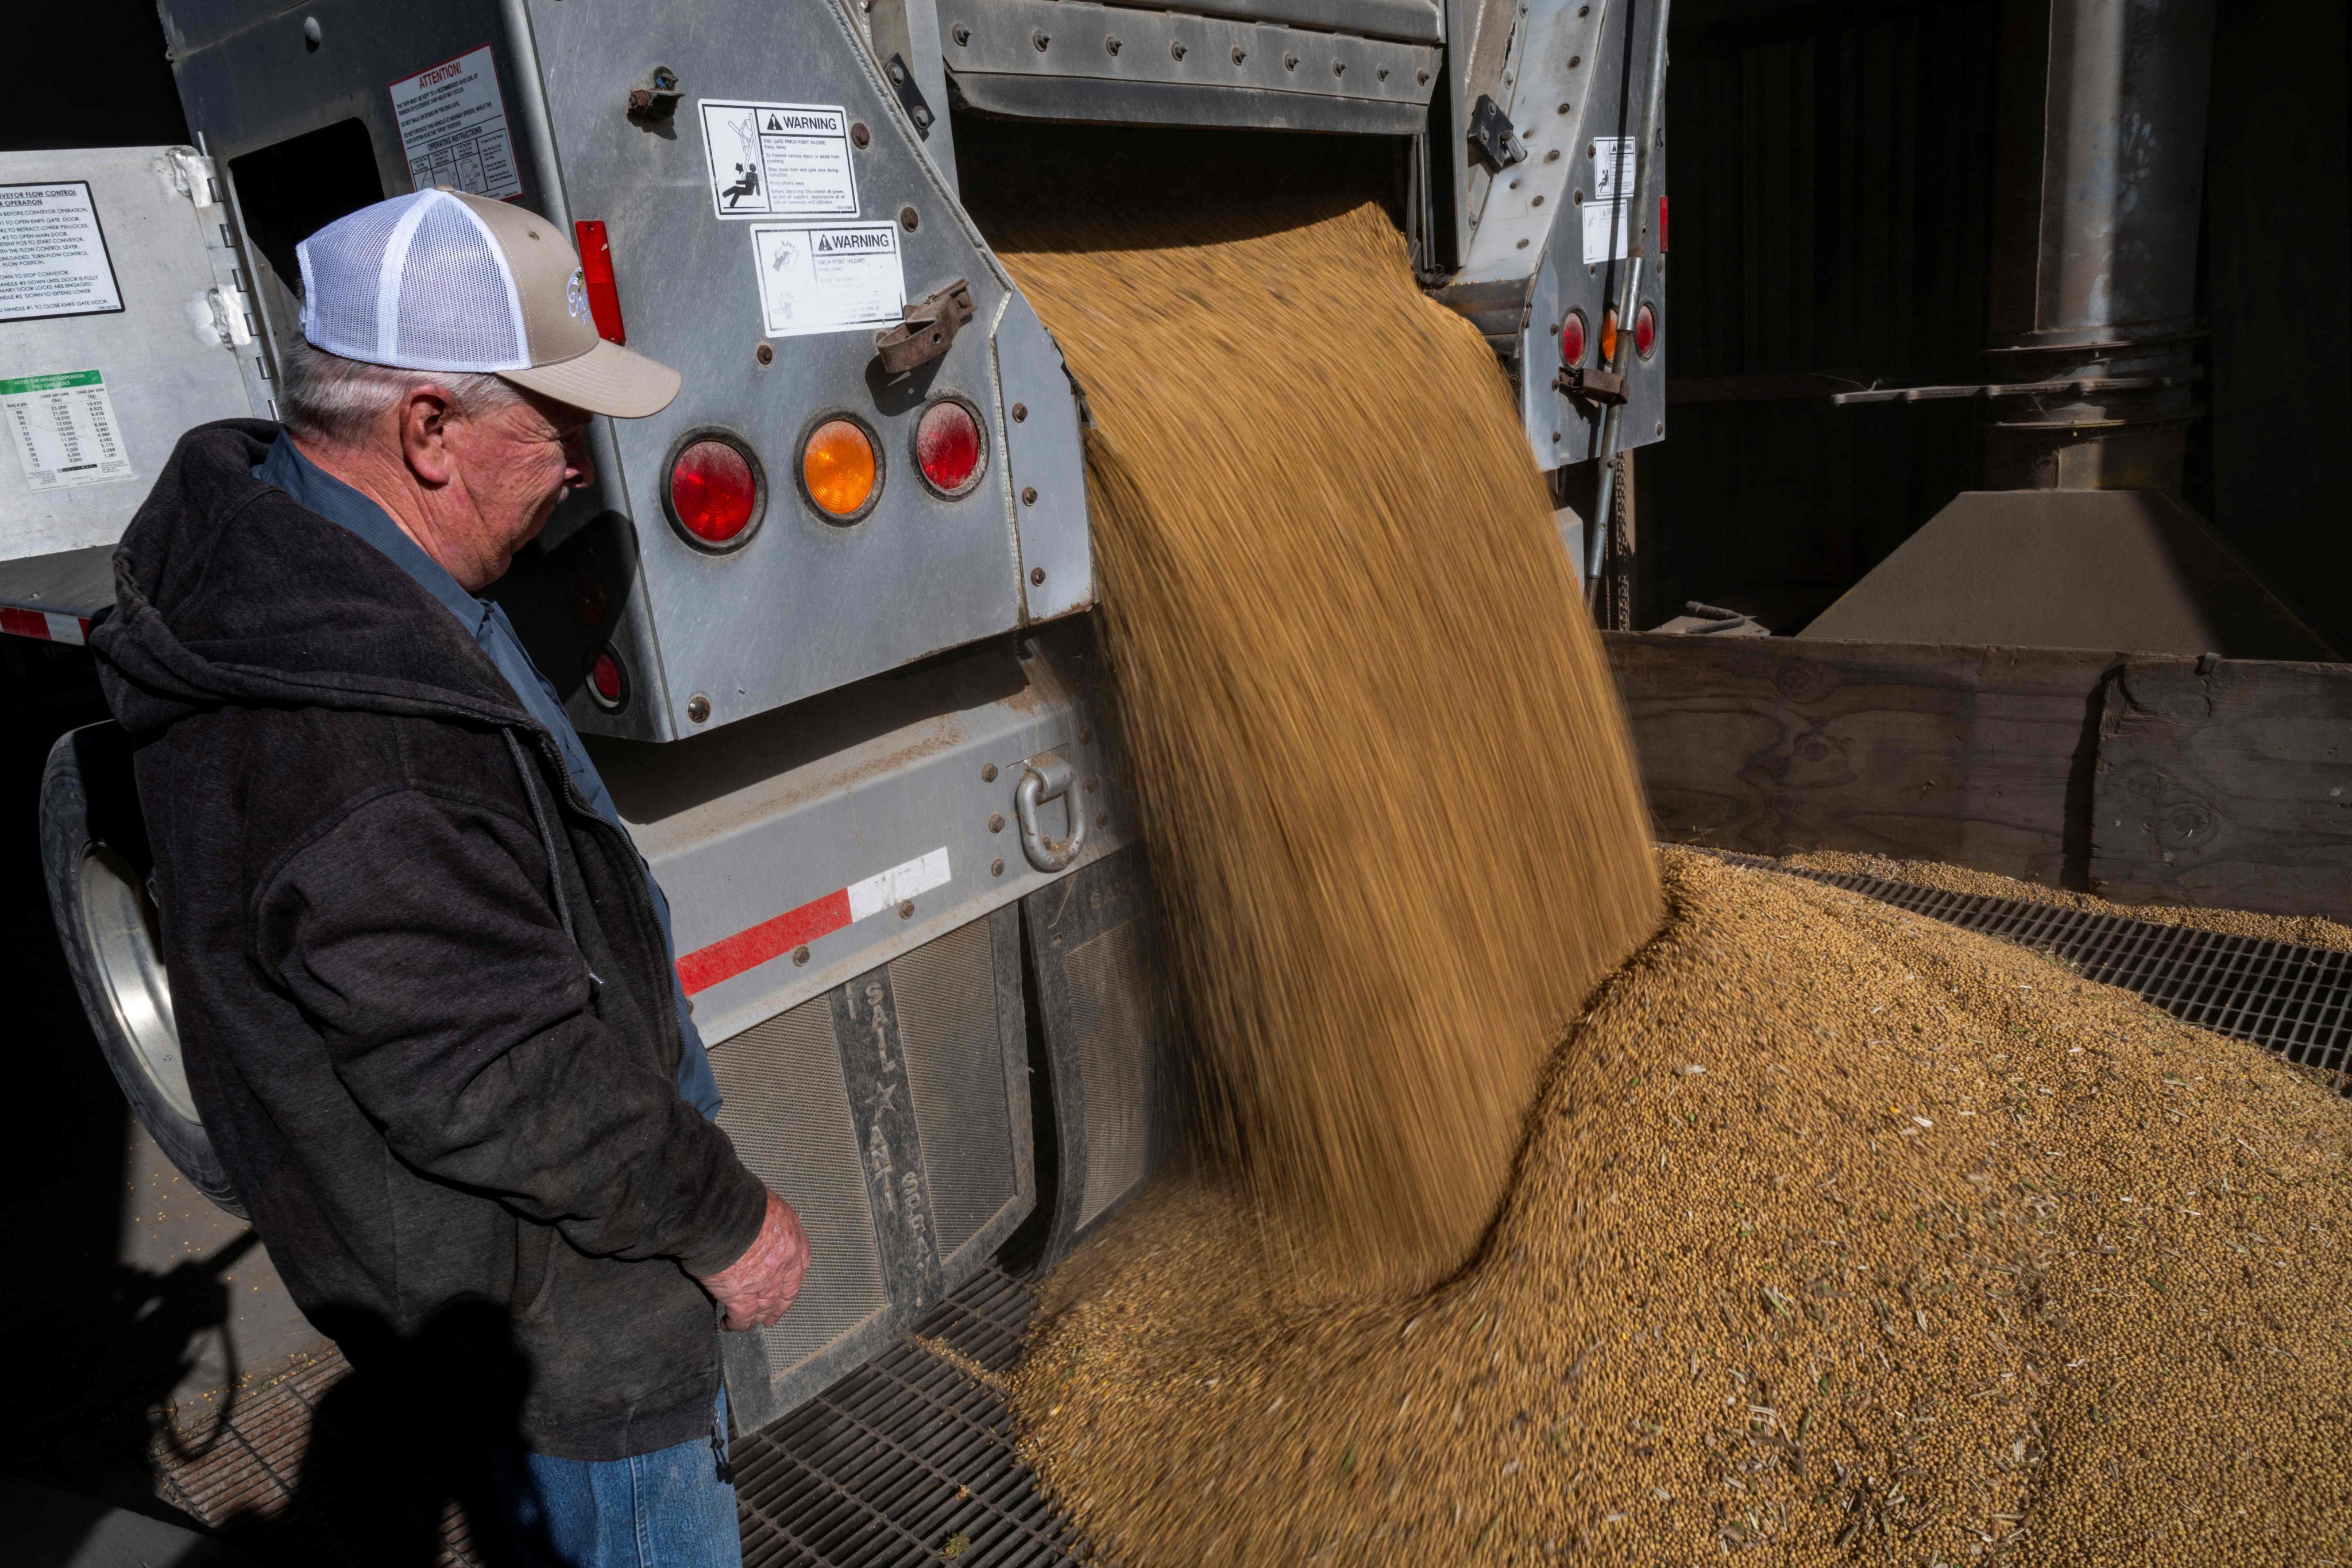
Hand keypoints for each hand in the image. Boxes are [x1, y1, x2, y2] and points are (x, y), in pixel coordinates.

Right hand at [695, 1189, 807, 1329]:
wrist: (719, 1213)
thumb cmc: (738, 1202)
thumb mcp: (766, 1205)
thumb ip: (769, 1222)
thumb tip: (760, 1227)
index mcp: (792, 1239)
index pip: (799, 1268)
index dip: (790, 1282)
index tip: (786, 1291)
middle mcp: (784, 1264)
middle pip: (784, 1293)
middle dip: (777, 1308)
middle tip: (770, 1318)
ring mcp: (764, 1282)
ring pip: (764, 1308)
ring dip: (756, 1317)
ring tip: (747, 1323)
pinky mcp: (740, 1295)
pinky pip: (741, 1316)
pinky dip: (736, 1323)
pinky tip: (728, 1324)